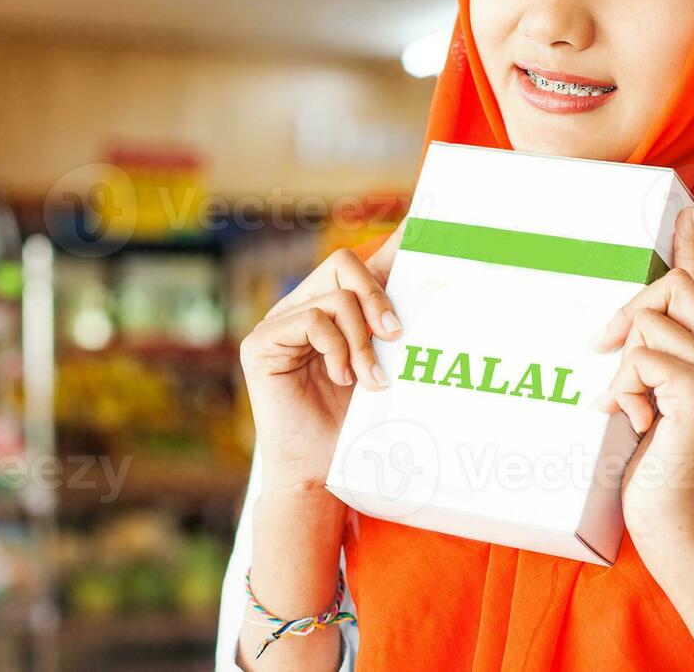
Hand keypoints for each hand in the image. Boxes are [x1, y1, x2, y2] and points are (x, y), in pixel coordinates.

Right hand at [240, 220, 405, 494]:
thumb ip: (392, 329)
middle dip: (378, 296)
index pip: (364, 265)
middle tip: (395, 335)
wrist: (320, 474)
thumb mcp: (385, 367)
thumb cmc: (355, 427)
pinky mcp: (261, 343)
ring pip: (333, 296)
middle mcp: (303, 309)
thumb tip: (432, 283)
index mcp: (334, 311)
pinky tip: (341, 378)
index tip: (426, 218)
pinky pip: (311, 319)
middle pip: (345, 265)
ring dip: (361, 339)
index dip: (393, 240)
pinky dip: (335, 347)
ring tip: (369, 379)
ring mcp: (279, 323)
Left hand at [592, 206, 693, 549]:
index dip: (689, 248)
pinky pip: (642, 359)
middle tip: (603, 349)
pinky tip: (631, 420)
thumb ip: (653, 361)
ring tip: (628, 409)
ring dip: (622, 368)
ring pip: (649, 325)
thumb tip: (622, 329)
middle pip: (675, 288)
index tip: (685, 213)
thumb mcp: (655, 400)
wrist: (679, 523)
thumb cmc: (658, 463)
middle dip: (631, 310)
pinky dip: (623, 389)